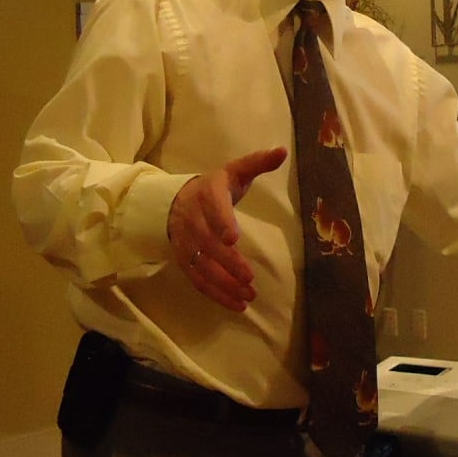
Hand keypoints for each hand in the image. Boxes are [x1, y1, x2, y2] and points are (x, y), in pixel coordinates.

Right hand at [168, 147, 287, 310]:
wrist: (175, 200)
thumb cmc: (214, 187)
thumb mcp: (235, 172)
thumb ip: (257, 163)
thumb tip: (282, 151)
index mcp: (207, 193)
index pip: (213, 208)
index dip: (221, 222)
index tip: (233, 239)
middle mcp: (192, 219)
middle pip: (207, 243)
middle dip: (227, 262)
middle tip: (248, 278)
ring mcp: (185, 242)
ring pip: (201, 265)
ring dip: (223, 283)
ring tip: (247, 296)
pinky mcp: (184, 259)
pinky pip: (197, 279)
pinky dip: (215, 293)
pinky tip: (237, 304)